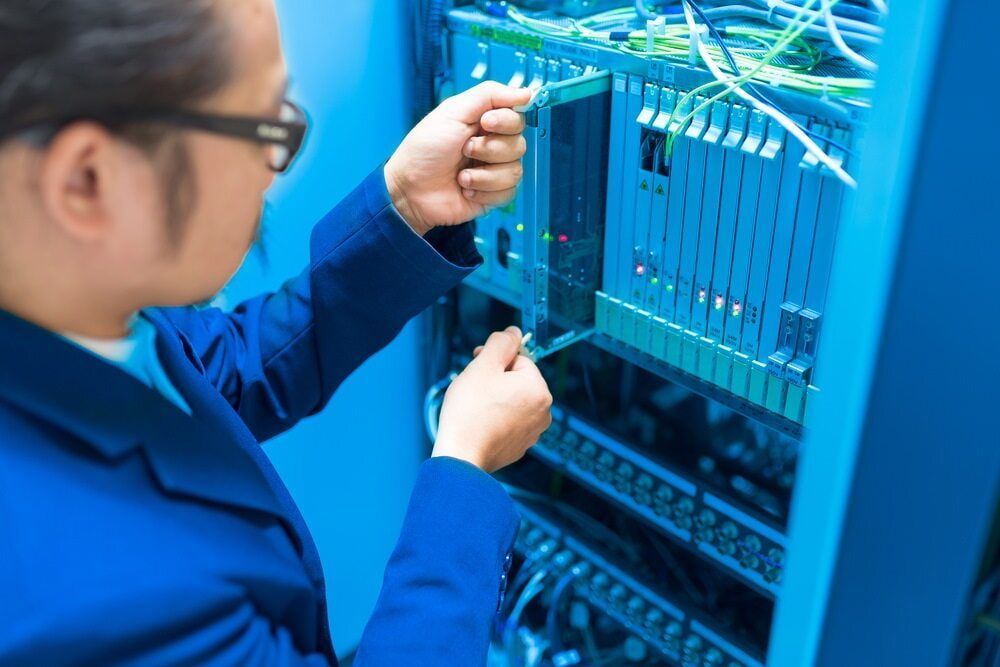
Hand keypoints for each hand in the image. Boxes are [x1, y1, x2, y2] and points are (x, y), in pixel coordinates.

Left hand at [385, 82, 532, 235]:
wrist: (410, 190)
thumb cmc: (424, 150)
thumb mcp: (453, 112)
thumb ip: (489, 95)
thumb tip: (525, 91)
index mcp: (484, 122)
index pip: (517, 116)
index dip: (506, 121)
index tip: (485, 123)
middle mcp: (492, 144)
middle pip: (519, 144)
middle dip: (490, 149)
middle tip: (465, 149)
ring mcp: (493, 170)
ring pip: (515, 170)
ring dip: (484, 174)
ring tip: (462, 175)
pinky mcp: (493, 194)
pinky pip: (508, 191)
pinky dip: (484, 191)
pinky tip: (466, 188)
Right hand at [433, 326, 552, 472]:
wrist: (461, 455)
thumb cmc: (470, 413)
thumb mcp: (483, 366)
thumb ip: (501, 343)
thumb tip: (513, 332)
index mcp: (539, 390)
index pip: (519, 359)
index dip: (495, 359)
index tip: (478, 365)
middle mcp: (543, 412)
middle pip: (517, 380)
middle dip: (495, 379)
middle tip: (474, 387)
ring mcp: (532, 432)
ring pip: (512, 401)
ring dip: (494, 398)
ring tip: (475, 406)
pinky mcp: (519, 446)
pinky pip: (508, 421)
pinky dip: (495, 418)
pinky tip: (479, 421)